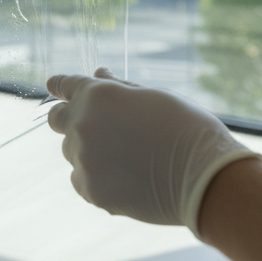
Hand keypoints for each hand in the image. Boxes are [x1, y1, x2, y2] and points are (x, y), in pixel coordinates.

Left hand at [47, 67, 261, 235]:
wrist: (207, 178)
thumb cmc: (187, 130)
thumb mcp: (153, 97)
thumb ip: (118, 88)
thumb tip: (98, 73)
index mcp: (97, 95)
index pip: (65, 85)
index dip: (60, 85)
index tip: (54, 86)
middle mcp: (82, 123)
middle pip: (56, 119)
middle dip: (70, 119)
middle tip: (95, 129)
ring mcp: (83, 158)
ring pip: (72, 152)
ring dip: (89, 152)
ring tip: (128, 160)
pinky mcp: (90, 189)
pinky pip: (81, 180)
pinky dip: (96, 178)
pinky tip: (126, 179)